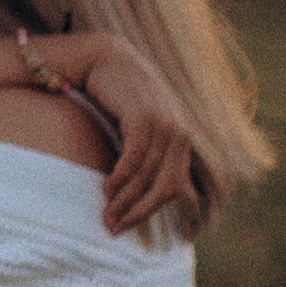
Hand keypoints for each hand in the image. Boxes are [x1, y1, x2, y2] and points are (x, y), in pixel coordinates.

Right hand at [79, 40, 200, 230]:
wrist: (105, 59)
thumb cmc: (115, 98)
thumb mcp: (134, 129)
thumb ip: (141, 154)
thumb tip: (131, 191)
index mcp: (180, 142)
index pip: (174, 188)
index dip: (150, 211)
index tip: (124, 227)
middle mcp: (179, 135)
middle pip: (165, 187)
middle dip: (138, 211)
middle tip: (112, 226)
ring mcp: (165, 125)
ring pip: (148, 175)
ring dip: (125, 199)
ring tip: (105, 214)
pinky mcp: (145, 117)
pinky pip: (135, 156)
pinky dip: (121, 177)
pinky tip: (107, 189)